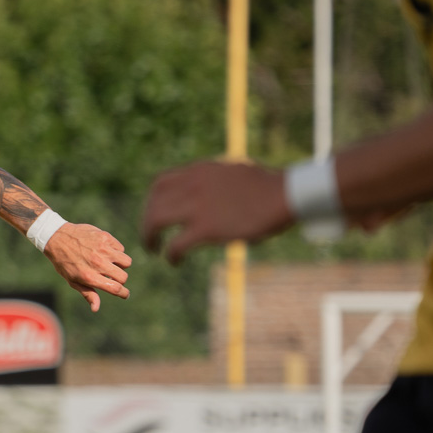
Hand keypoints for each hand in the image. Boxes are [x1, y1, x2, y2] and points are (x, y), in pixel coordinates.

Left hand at [43, 223, 131, 311]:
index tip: (124, 294)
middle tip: (111, 276)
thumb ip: (88, 294)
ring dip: (120, 265)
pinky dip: (116, 252)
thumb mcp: (72, 281)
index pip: (115, 288)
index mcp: (89, 276)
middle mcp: (97, 263)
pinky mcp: (105, 237)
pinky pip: (121, 249)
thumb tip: (96, 309)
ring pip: (126, 262)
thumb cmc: (65, 263)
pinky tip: (105, 251)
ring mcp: (102, 249)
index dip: (123, 293)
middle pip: (123, 277)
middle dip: (120, 279)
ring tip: (109, 263)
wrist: (57, 238)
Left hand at [142, 161, 293, 263]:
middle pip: (153, 203)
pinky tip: (175, 262)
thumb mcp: (232, 172)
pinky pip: (176, 245)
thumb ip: (213, 179)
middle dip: (147, 221)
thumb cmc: (267, 185)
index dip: (153, 201)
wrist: (286, 194)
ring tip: (154, 250)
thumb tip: (209, 188)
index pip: (160, 183)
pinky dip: (170, 255)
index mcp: (199, 170)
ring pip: (155, 221)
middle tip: (151, 237)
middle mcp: (192, 185)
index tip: (156, 213)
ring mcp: (197, 207)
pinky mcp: (206, 229)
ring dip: (149, 237)